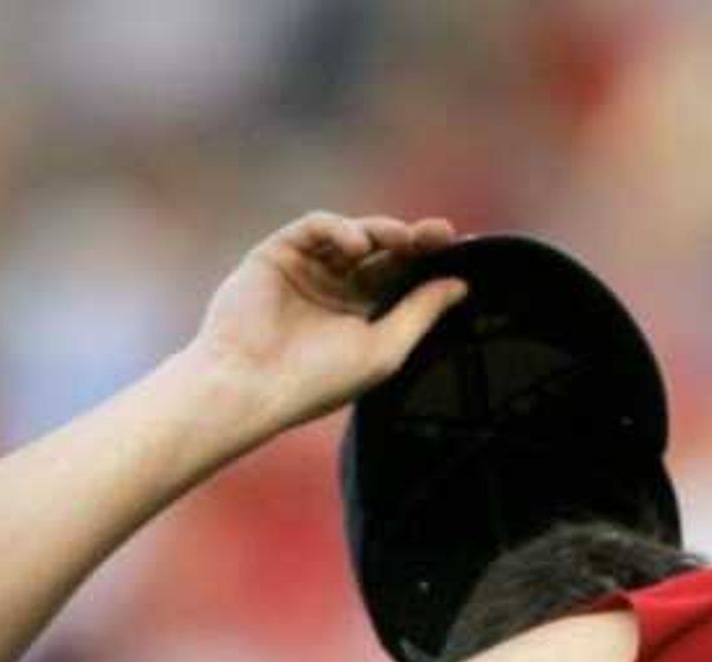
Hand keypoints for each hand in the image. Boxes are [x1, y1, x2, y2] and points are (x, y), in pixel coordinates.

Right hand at [194, 211, 467, 434]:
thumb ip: (420, 314)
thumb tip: (460, 286)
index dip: (428, 262)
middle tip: (439, 233)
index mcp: (360, 317)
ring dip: (380, 231)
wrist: (251, 385)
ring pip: (352, 234)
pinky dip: (340, 228)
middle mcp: (334, 290)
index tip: (458, 249)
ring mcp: (307, 269)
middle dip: (412, 239)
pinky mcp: (278, 253)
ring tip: (401, 239)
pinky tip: (358, 243)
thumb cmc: (316, 381)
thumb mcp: (384, 350)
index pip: (400, 279)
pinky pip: (315, 227)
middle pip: (382, 252)